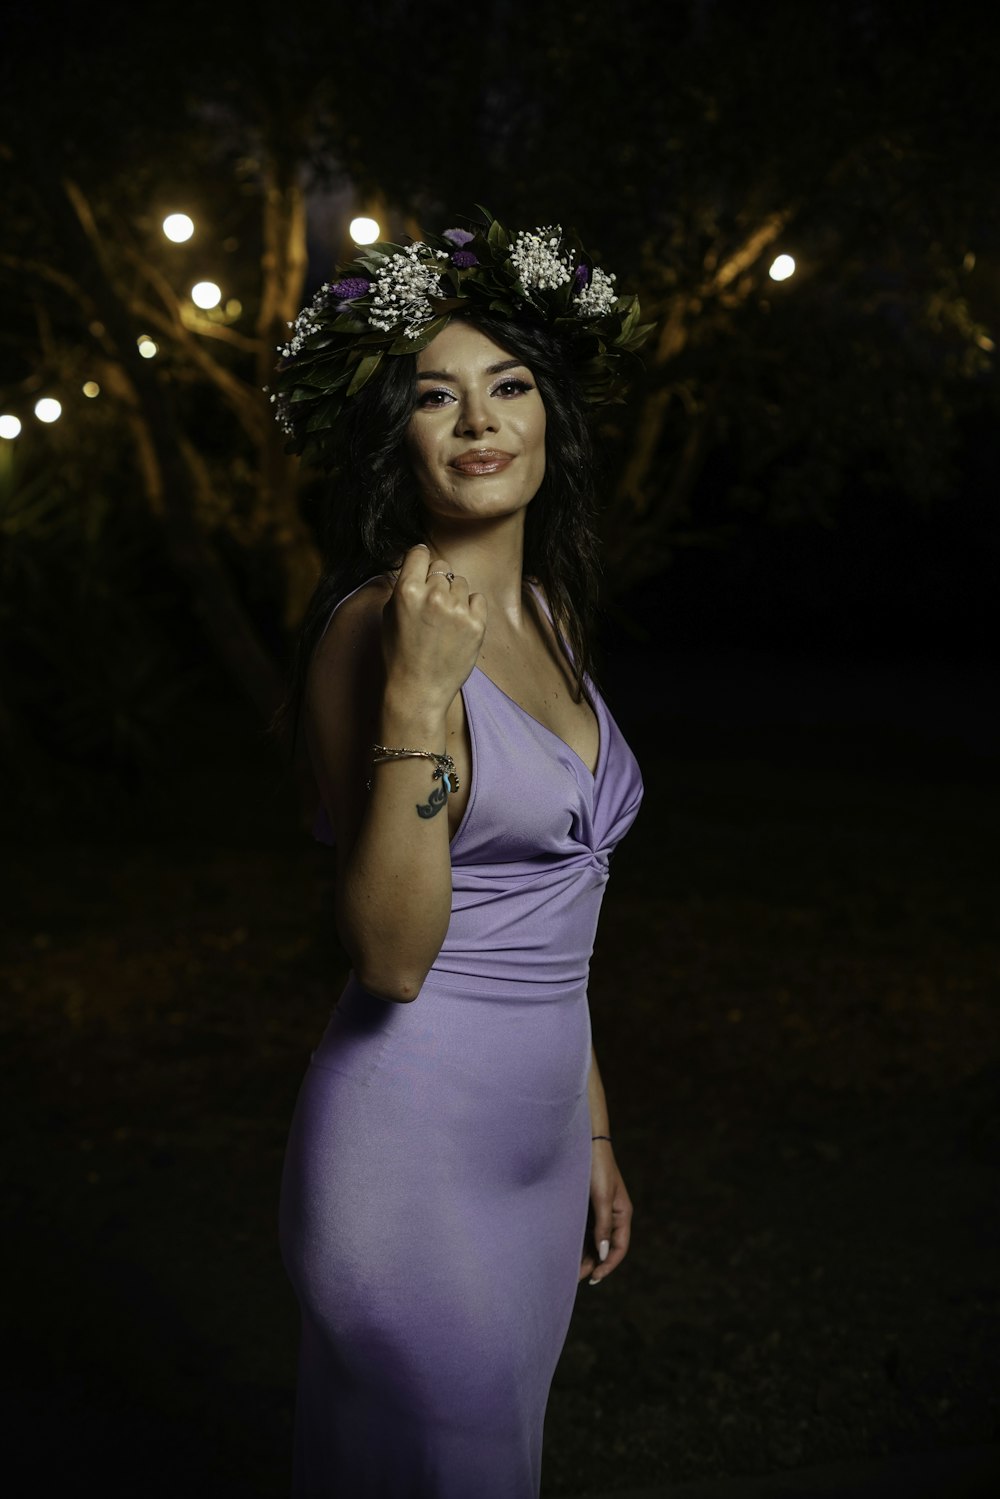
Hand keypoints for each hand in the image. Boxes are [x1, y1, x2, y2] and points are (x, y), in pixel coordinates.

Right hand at [381, 544, 486, 716]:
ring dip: (454, 595)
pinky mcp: (476, 623)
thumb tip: (420, 566)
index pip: (419, 553)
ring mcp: (457, 610)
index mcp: (407, 591)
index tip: (422, 568)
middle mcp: (433, 596)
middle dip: (437, 581)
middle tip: (431, 607)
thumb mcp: (390, 615)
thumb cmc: (400, 653)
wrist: (419, 688)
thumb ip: (405, 587)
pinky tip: (457, 626)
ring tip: (443, 621)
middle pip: (442, 567)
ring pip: (460, 582)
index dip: (420, 561)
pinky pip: (477, 598)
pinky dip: (470, 608)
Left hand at [579, 1143, 631, 1284]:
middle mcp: (613, 1214)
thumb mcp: (601, 1198)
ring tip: (569, 1269)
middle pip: (605, 1246)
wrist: (585, 1143)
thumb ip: (603, 1226)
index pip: (619, 1247)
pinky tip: (566, 1249)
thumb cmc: (596, 1168)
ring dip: (584, 1253)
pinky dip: (578, 1240)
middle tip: (576, 1277)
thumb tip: (602, 1253)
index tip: (594, 1276)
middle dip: (593, 1262)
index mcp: (622, 1213)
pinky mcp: (587, 1205)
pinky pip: (585, 1229)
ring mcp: (600, 1210)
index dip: (608, 1264)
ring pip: (594, 1239)